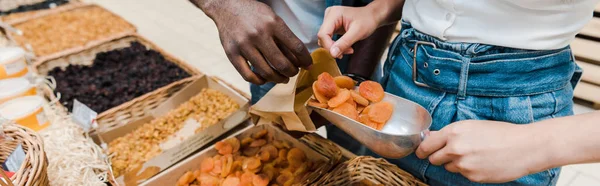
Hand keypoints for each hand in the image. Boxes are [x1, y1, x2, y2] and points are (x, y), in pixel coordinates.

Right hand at [195, 0, 311, 84]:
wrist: (227, 6)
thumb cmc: (253, 13)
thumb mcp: (273, 18)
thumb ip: (284, 37)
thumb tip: (299, 59)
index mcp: (272, 23)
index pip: (296, 46)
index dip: (305, 59)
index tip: (308, 65)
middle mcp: (259, 34)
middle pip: (281, 63)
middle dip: (292, 72)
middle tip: (293, 73)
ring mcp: (244, 45)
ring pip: (266, 72)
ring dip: (278, 79)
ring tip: (283, 78)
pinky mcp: (231, 53)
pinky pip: (248, 75)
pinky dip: (259, 81)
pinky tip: (265, 79)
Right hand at [317, 6, 379, 58]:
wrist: (372, 16)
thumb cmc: (367, 20)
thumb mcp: (357, 32)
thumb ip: (344, 43)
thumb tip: (332, 54)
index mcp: (334, 14)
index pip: (323, 34)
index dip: (329, 46)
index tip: (339, 55)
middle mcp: (329, 16)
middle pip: (323, 37)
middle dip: (334, 48)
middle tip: (348, 51)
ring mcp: (330, 21)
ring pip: (325, 39)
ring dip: (335, 48)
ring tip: (349, 49)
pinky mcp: (332, 26)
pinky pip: (329, 39)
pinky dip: (337, 45)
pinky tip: (346, 46)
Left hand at [416, 120, 548, 182]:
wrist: (525, 147)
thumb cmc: (500, 133)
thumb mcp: (472, 126)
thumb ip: (448, 133)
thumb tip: (429, 137)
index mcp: (454, 132)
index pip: (426, 145)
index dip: (422, 149)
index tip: (421, 152)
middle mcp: (455, 149)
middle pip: (434, 159)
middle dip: (439, 157)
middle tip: (451, 153)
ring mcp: (464, 165)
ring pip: (449, 167)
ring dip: (455, 163)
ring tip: (474, 155)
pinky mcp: (473, 177)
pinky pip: (463, 175)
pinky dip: (469, 170)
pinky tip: (482, 162)